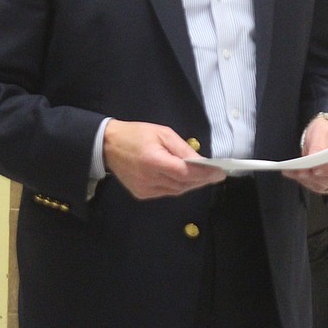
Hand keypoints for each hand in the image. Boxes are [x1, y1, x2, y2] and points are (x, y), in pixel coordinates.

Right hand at [102, 119, 225, 198]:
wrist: (107, 146)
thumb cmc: (136, 134)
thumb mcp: (162, 133)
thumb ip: (182, 148)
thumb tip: (201, 161)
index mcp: (153, 161)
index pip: (185, 172)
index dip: (204, 174)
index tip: (220, 173)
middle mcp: (149, 179)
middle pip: (183, 184)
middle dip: (201, 180)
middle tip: (216, 174)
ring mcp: (145, 189)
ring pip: (176, 191)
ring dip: (191, 184)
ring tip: (203, 176)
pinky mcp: (142, 194)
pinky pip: (166, 192)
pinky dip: (178, 186)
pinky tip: (184, 179)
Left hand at [283, 115, 327, 194]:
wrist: (323, 135)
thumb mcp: (323, 131)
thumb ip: (320, 144)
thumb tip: (314, 156)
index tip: (316, 168)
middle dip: (316, 176)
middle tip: (301, 170)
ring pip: (325, 186)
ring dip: (308, 180)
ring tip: (294, 171)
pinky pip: (316, 187)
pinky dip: (304, 181)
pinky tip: (294, 173)